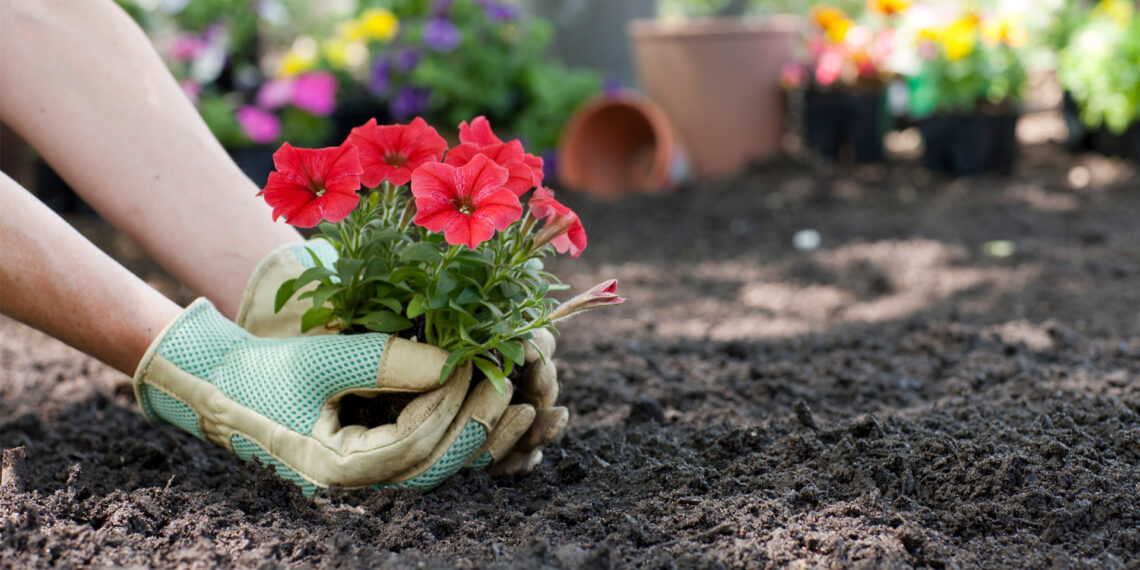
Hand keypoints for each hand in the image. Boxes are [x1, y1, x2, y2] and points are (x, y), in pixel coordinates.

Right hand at [134, 298, 513, 493]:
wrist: (224, 387)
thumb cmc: (264, 372)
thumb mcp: (320, 359)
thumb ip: (384, 359)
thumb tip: (454, 362)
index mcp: (339, 469)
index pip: (415, 442)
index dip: (452, 402)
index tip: (478, 362)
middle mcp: (360, 485)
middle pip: (438, 464)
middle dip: (480, 423)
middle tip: (511, 380)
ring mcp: (370, 476)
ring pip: (441, 464)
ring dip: (482, 434)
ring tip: (521, 400)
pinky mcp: (377, 458)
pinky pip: (431, 453)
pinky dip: (462, 433)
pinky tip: (493, 408)